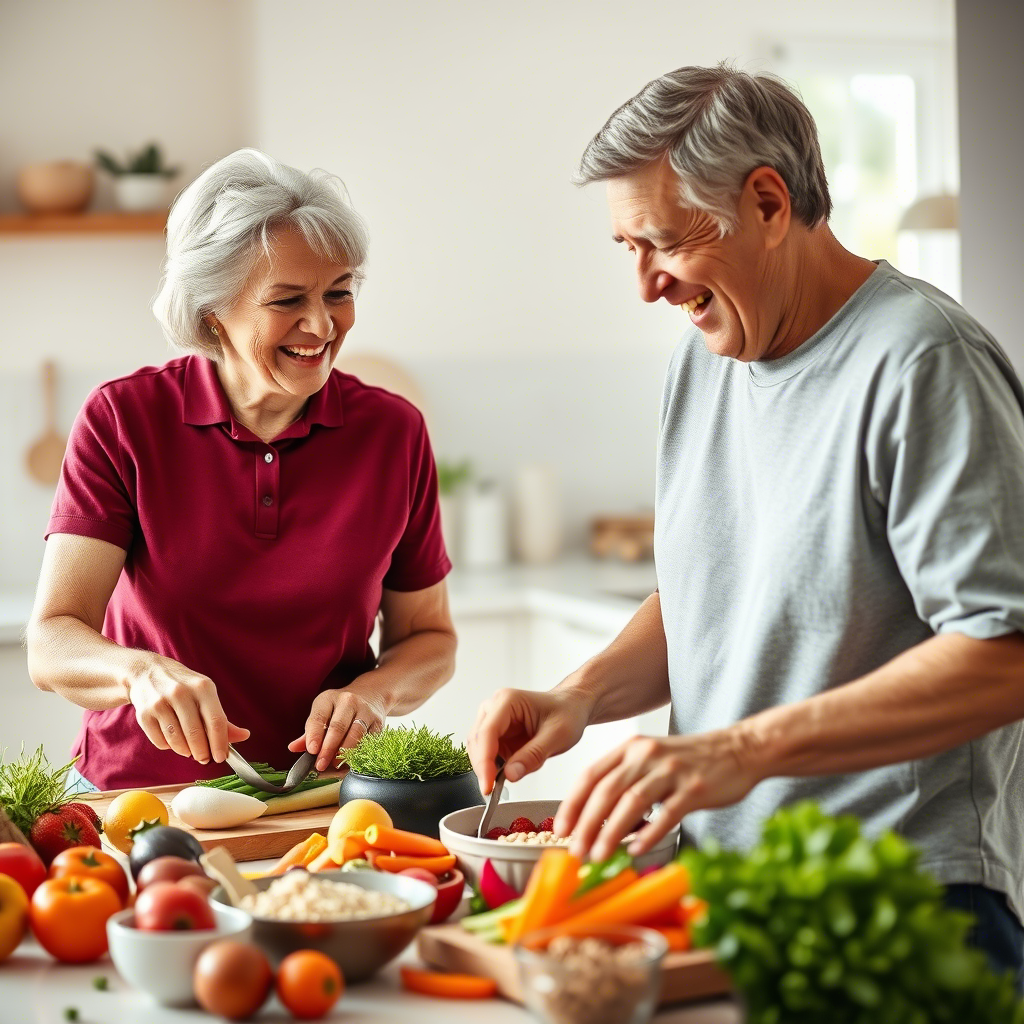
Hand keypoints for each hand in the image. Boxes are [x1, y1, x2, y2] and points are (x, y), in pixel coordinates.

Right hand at [129, 654, 249, 763]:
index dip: (220, 743)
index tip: (221, 757)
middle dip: (202, 752)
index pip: (216, 721)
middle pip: (196, 734)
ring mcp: (160, 703)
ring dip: (186, 751)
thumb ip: (222, 718)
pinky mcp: (144, 714)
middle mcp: (181, 693)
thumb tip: (245, 736)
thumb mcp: (205, 694)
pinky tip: (173, 739)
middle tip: (205, 758)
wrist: (146, 672)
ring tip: (189, 749)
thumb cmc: (183, 686)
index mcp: (203, 687)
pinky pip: (160, 742)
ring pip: (177, 741)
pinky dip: (169, 747)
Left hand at [288, 685, 388, 770]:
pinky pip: (368, 741)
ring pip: (356, 734)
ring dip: (345, 753)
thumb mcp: (322, 713)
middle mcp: (348, 701)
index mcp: (328, 698)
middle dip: (328, 749)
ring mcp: (365, 711)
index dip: (314, 735)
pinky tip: (351, 763)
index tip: (311, 751)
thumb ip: (309, 732)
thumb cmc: (340, 709)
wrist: (371, 695)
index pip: (319, 717)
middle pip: (338, 727)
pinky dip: (359, 754)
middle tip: (320, 765)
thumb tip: (293, 748)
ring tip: (335, 766)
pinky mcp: (378, 722)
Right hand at [468, 687, 591, 794]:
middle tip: (493, 790)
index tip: (487, 785)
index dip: (484, 761)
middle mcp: (495, 708)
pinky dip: (496, 768)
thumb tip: (510, 775)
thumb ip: (533, 755)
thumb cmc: (567, 713)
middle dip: (484, 767)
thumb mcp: (557, 736)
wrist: (572, 708)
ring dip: (489, 768)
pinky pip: (489, 755)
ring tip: (515, 773)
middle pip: (477, 741)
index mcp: (507, 701)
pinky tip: (514, 770)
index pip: (486, 733)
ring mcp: (494, 721)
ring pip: (479, 750)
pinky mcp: (497, 736)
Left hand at [554, 728, 762, 861]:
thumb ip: (625, 779)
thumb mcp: (651, 759)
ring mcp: (671, 770)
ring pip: (632, 802)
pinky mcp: (694, 788)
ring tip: (598, 856)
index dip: (572, 803)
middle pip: (606, 790)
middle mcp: (646, 755)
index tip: (561, 829)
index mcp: (631, 748)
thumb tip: (595, 819)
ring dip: (611, 833)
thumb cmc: (690, 761)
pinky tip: (636, 850)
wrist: (738, 749)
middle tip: (575, 851)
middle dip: (586, 824)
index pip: (591, 775)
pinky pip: (666, 813)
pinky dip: (649, 833)